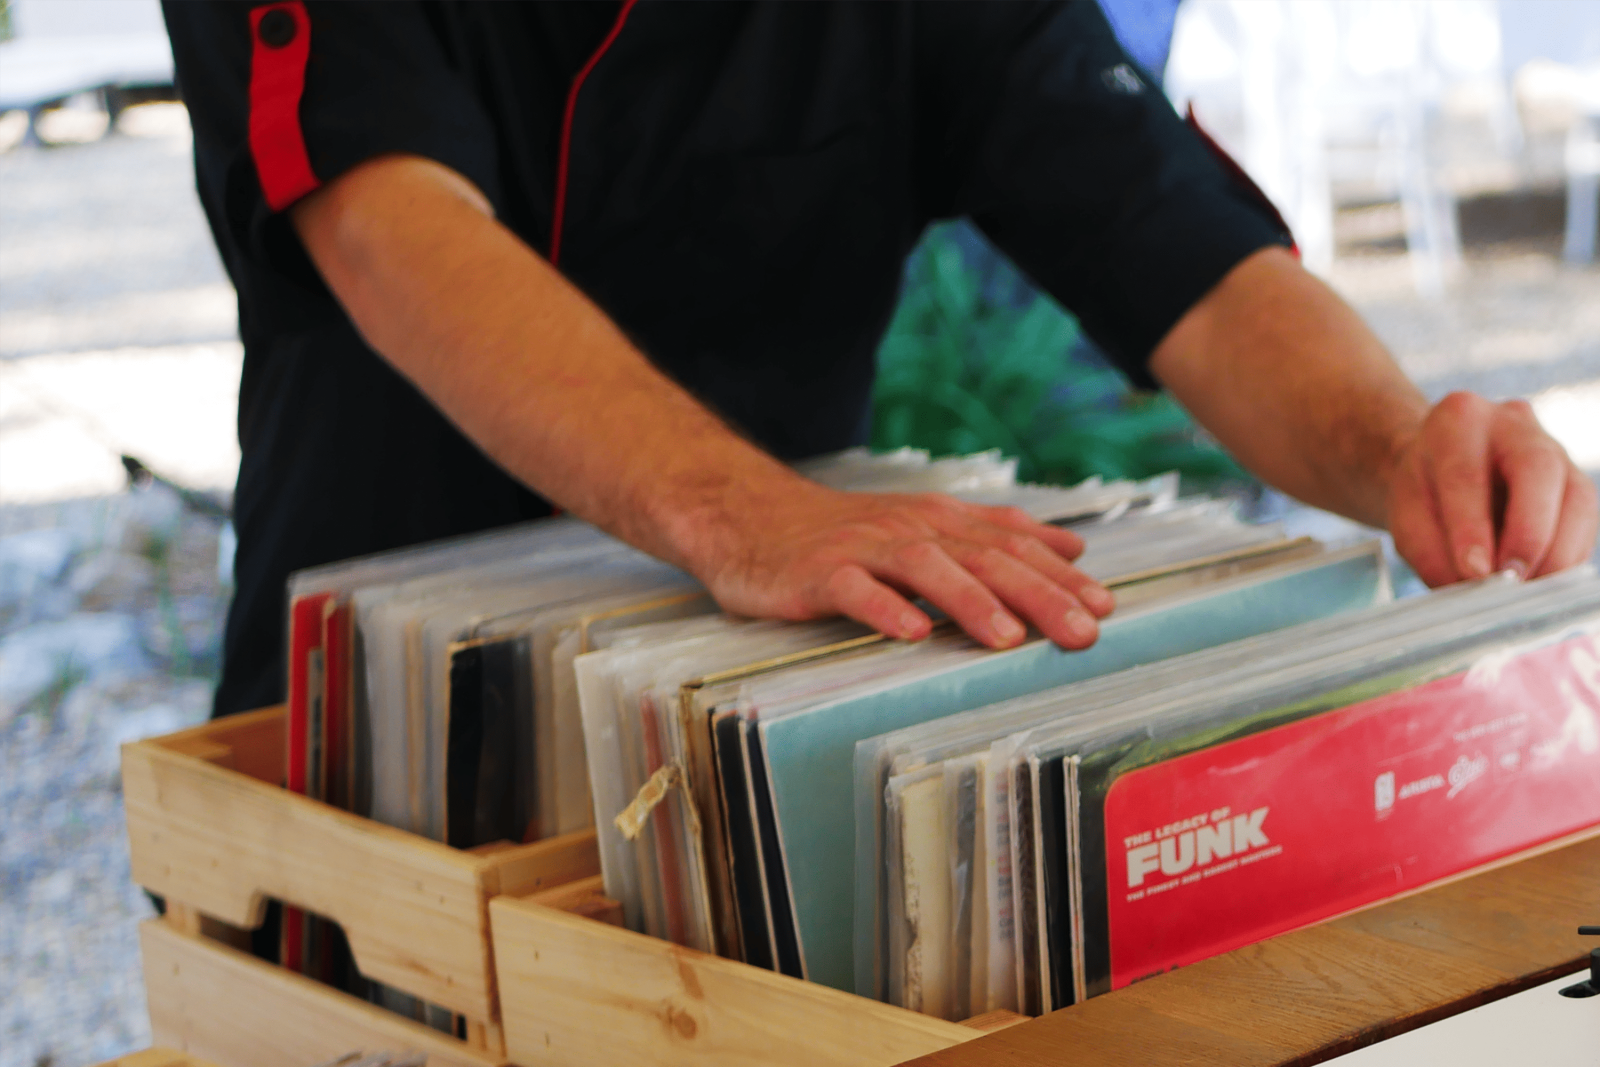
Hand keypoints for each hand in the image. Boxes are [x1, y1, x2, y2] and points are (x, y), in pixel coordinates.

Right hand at [681, 479, 1115, 649]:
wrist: (752, 518)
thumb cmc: (845, 536)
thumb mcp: (927, 527)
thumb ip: (997, 536)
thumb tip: (1072, 546)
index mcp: (940, 521)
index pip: (1012, 545)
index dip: (1060, 575)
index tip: (1105, 607)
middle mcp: (910, 529)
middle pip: (983, 557)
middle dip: (1038, 594)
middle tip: (1083, 632)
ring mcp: (863, 550)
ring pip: (927, 569)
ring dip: (971, 602)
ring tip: (1009, 638)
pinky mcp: (818, 573)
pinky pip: (855, 590)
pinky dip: (885, 608)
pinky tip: (912, 632)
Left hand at [1386, 391, 1597, 586]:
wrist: (1443, 465)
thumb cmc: (1424, 491)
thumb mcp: (1407, 516)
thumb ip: (1433, 551)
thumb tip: (1473, 588)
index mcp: (1458, 420)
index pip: (1465, 474)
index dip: (1472, 528)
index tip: (1474, 572)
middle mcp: (1514, 424)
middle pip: (1537, 469)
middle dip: (1528, 533)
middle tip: (1511, 580)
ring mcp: (1555, 449)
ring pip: (1576, 499)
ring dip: (1555, 554)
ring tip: (1526, 590)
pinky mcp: (1576, 482)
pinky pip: (1585, 523)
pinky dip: (1566, 559)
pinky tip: (1541, 581)